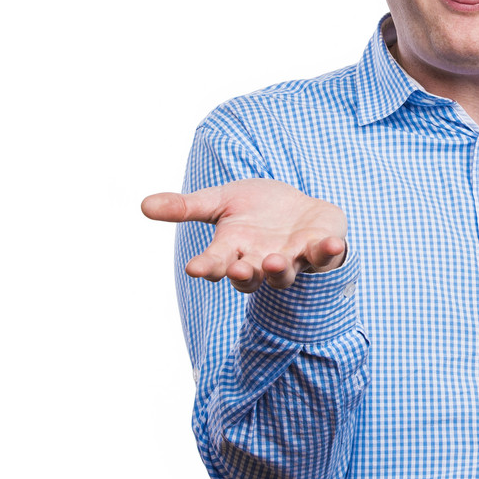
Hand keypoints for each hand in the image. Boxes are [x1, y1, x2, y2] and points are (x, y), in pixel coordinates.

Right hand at [142, 179, 346, 292]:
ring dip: (282, 270)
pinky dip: (330, 251)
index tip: (194, 268)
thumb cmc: (254, 208)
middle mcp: (261, 261)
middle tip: (239, 269)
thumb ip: (186, 207)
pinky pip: (325, 255)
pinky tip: (335, 244)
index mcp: (234, 250)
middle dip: (244, 274)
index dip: (207, 266)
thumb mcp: (220, 202)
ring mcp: (293, 259)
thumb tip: (143, 205)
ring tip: (277, 261)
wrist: (296, 206)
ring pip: (286, 273)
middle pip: (250, 276)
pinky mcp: (320, 250)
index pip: (216, 263)